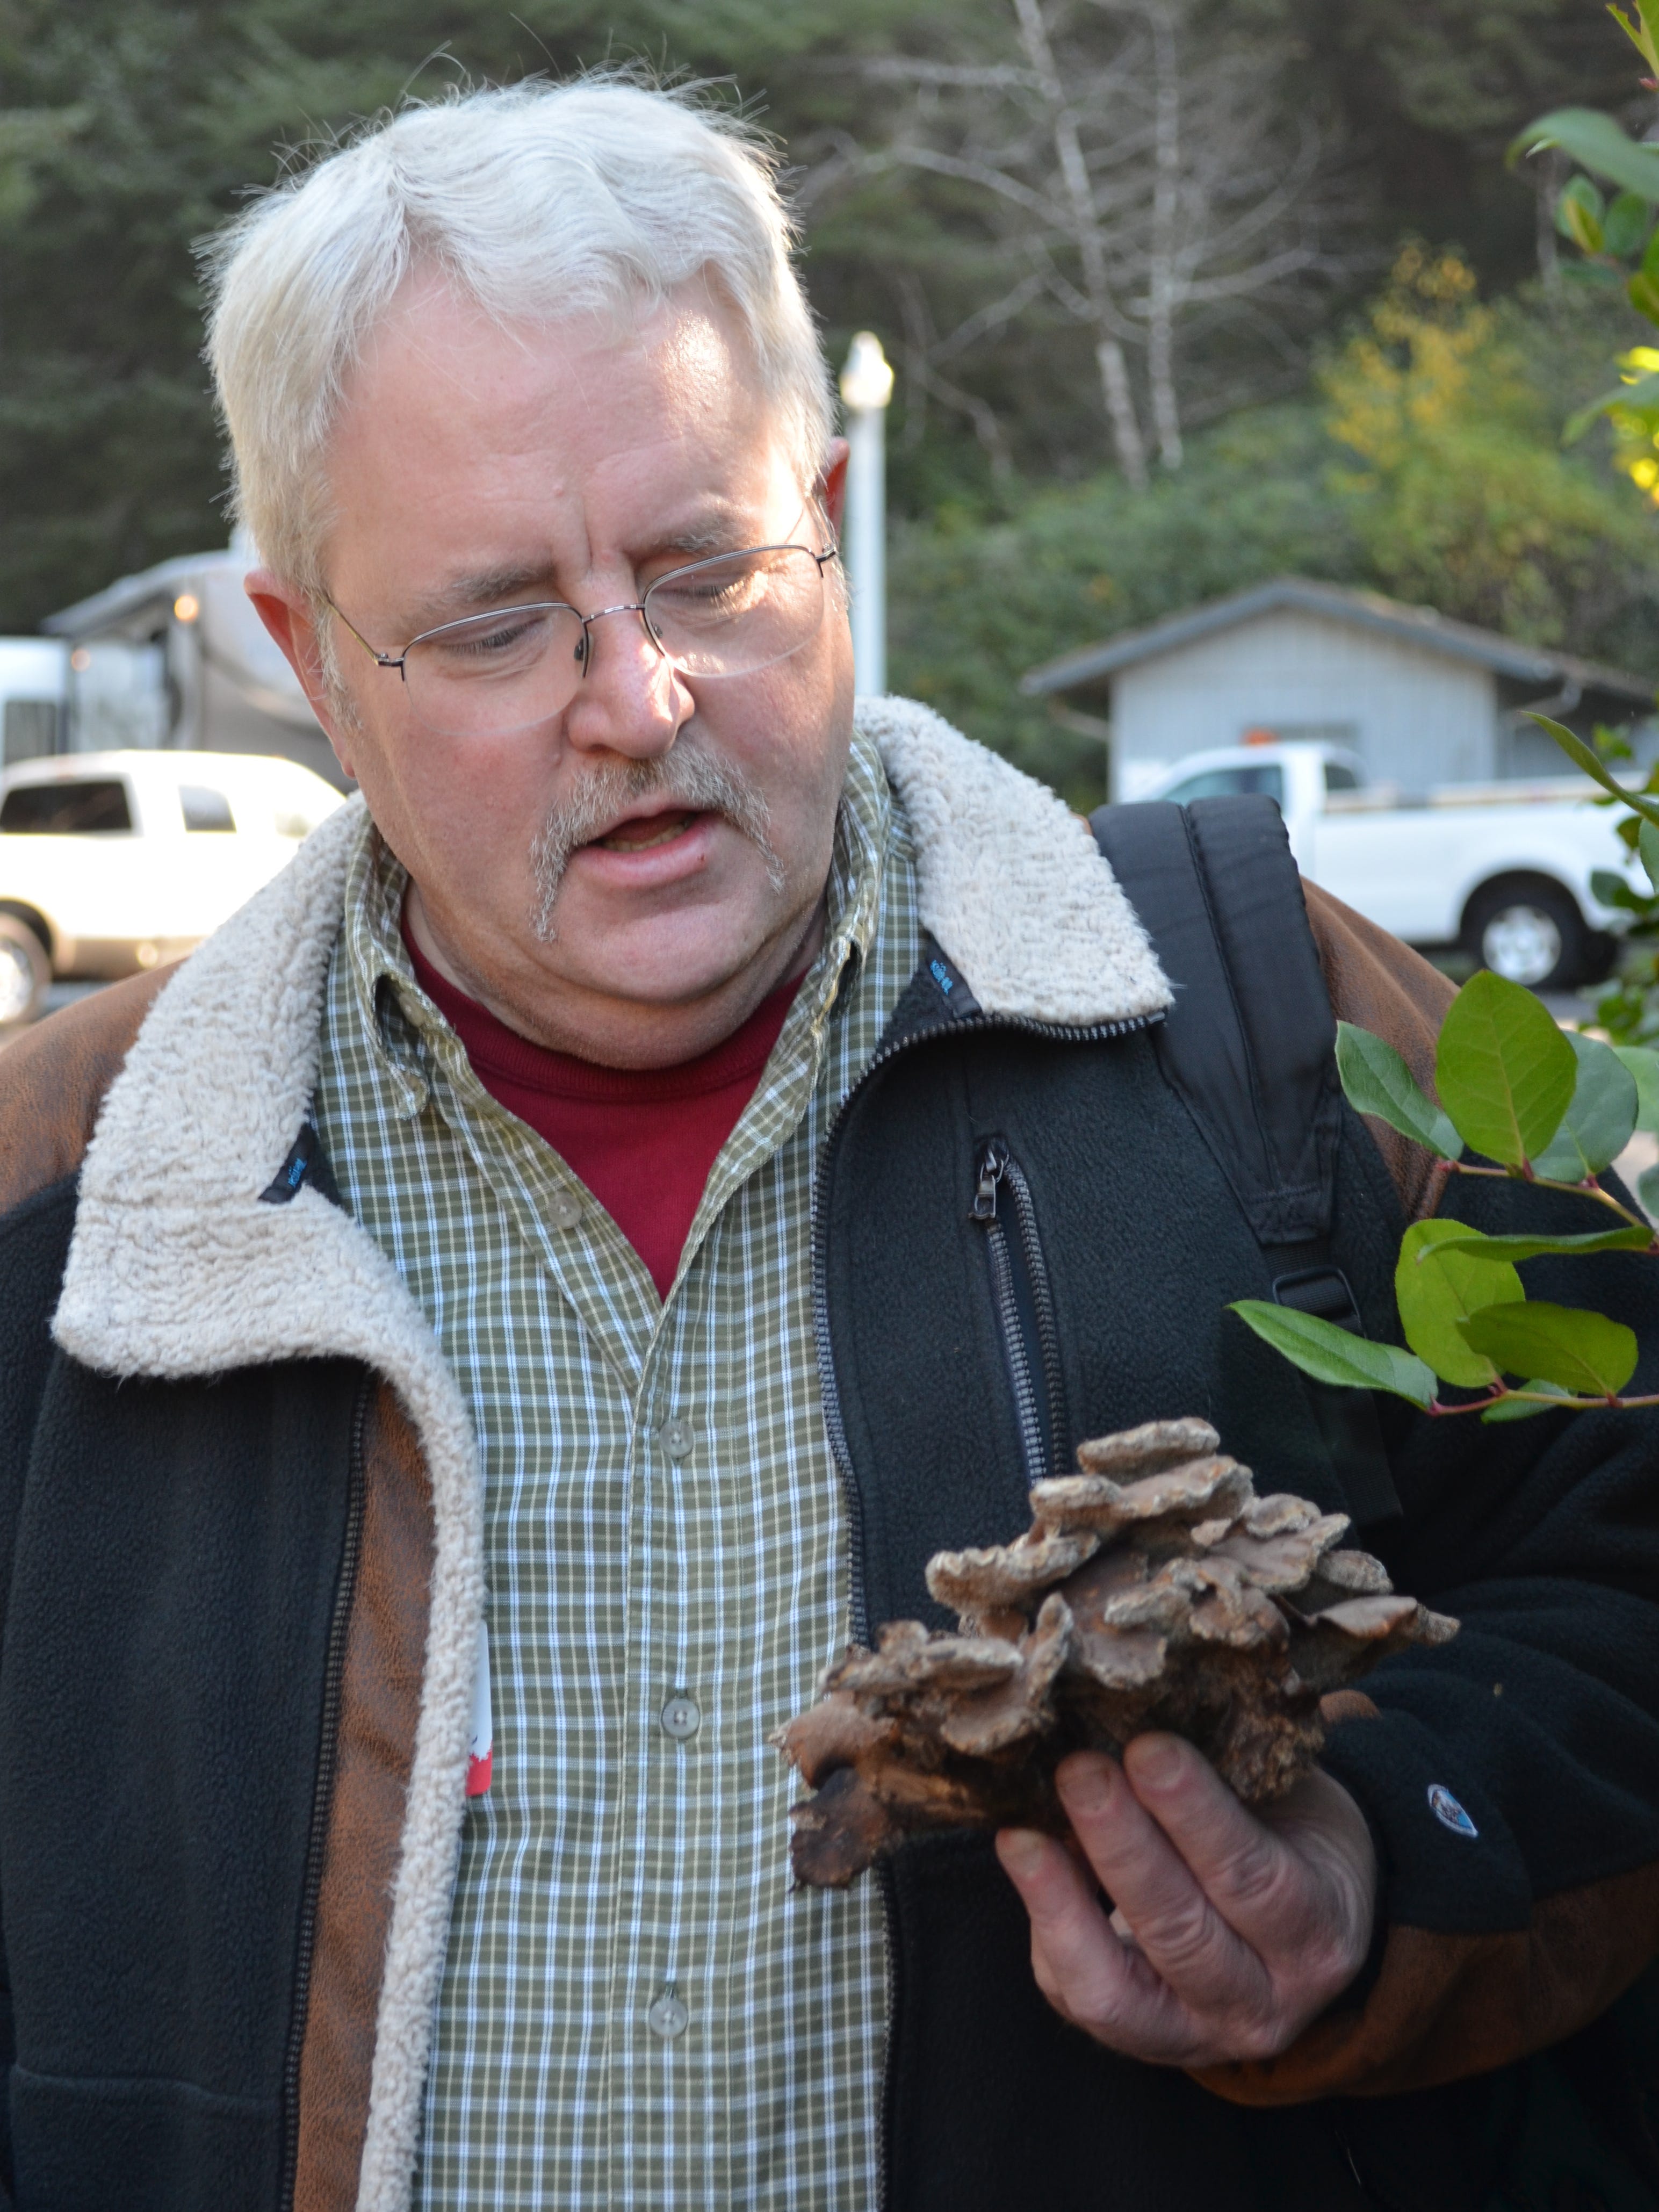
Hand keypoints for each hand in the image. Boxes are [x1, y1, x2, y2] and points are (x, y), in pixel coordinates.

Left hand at [995, 1735, 1376, 2066]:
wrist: (1307, 1915)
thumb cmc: (1287, 1833)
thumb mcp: (1286, 1802)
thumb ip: (1227, 1779)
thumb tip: (1130, 1727)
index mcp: (1318, 1935)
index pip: (1254, 1881)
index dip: (1195, 1815)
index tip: (1147, 1748)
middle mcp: (1263, 2005)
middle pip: (1183, 1936)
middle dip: (1121, 1849)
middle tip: (1079, 1772)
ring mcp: (1196, 2035)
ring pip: (1116, 1989)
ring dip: (1062, 1900)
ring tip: (1023, 1832)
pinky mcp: (1134, 2040)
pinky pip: (1076, 1994)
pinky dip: (1045, 1926)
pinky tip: (1027, 1859)